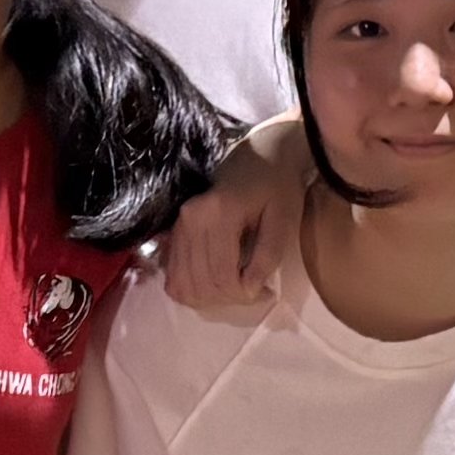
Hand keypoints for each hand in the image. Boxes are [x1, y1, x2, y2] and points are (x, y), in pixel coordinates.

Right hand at [163, 113, 313, 312]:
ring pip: (182, 284)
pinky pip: (172, 276)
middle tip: (254, 292)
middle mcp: (189, 220)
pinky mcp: (173, 231)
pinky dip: (190, 290)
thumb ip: (268, 255)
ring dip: (209, 298)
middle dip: (229, 298)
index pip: (221, 274)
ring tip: (235, 288)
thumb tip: (249, 289)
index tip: (266, 293)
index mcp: (217, 213)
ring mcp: (177, 226)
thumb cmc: (277, 186)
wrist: (260, 155)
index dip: (243, 294)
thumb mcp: (283, 218)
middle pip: (200, 283)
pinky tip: (213, 285)